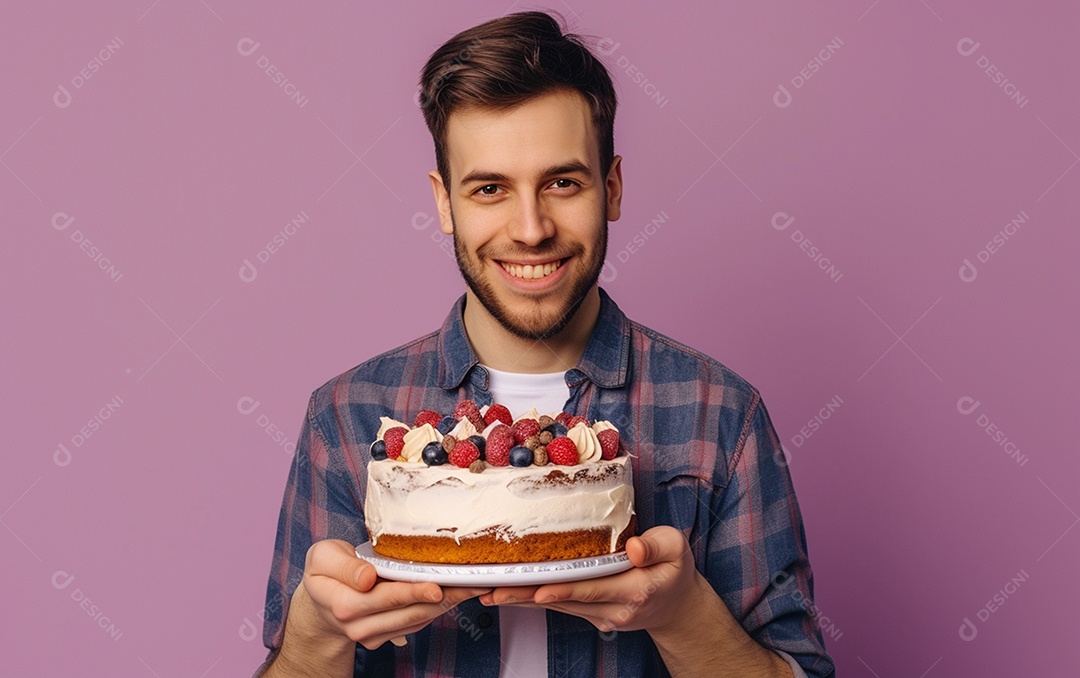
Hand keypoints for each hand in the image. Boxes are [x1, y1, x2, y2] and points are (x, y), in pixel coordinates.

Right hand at [294, 540, 489, 649]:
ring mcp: (374, 635)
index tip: (436, 586)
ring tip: (473, 586)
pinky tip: (456, 593)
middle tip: (473, 582)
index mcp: (343, 603)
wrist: (320, 602)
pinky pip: (417, 623)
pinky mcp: (388, 636)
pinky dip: (439, 608)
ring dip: (448, 604)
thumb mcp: (322, 558)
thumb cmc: (325, 573)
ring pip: (418, 620)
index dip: (413, 592)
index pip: (385, 597)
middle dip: (445, 597)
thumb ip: (343, 566)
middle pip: (409, 612)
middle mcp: (360, 625)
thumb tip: (367, 578)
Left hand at [480, 526, 699, 633]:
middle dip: (526, 595)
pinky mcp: (592, 615)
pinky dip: (532, 599)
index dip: (562, 589)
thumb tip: (635, 547)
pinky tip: (508, 593)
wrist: (677, 607)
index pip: (592, 588)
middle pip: (564, 601)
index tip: (536, 589)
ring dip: (521, 599)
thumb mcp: (676, 548)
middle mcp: (614, 608)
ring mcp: (601, 616)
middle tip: (492, 591)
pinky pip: (559, 607)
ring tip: (488, 592)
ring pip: (556, 606)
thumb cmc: (674, 570)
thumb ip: (656, 546)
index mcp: (635, 590)